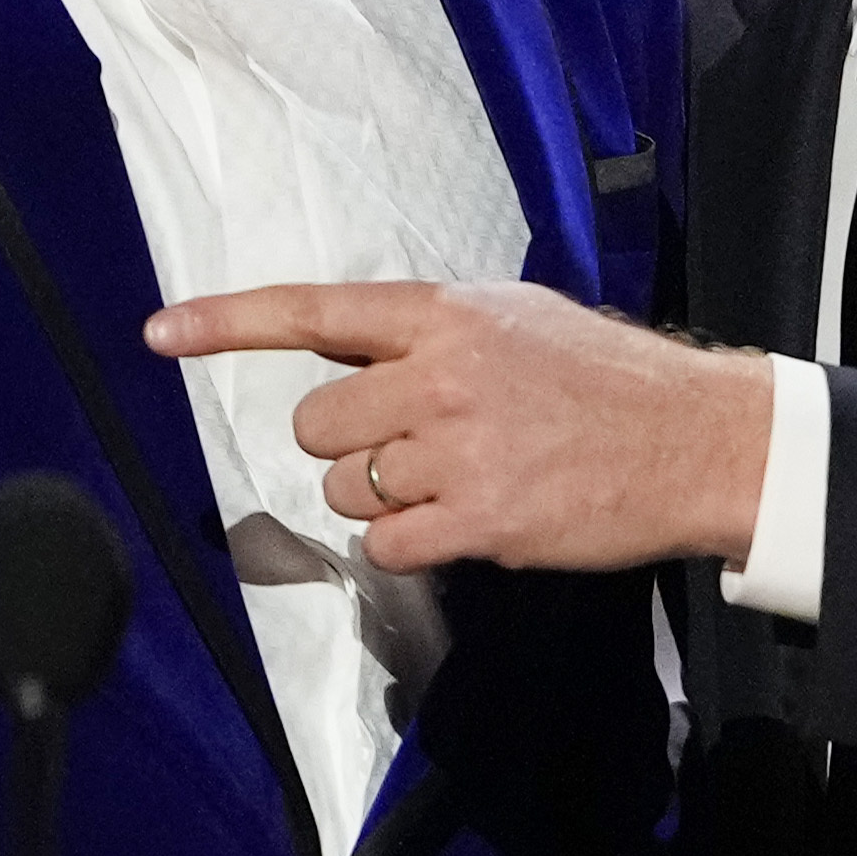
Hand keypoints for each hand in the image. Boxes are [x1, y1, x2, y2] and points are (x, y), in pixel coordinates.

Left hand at [147, 279, 781, 578]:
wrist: (697, 439)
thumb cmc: (605, 378)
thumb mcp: (515, 319)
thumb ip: (428, 332)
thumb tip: (349, 349)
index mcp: (445, 315)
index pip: (314, 311)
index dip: (227, 322)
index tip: (159, 332)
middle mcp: (440, 375)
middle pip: (317, 424)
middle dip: (352, 445)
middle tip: (419, 446)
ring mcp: (458, 450)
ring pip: (348, 488)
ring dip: (385, 497)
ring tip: (461, 480)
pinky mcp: (481, 520)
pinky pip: (388, 543)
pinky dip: (412, 544)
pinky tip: (466, 522)